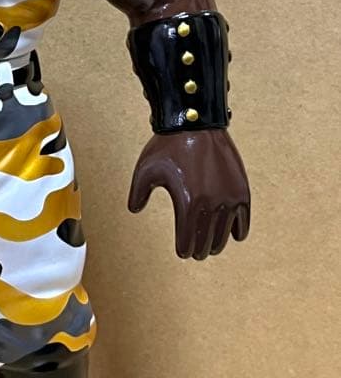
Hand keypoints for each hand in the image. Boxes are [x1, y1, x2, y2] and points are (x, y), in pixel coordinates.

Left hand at [127, 129, 249, 259]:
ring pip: (225, 234)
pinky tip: (233, 235)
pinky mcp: (241, 189)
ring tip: (211, 247)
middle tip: (196, 253)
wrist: (195, 124)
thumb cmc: (167, 146)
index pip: (187, 240)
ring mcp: (229, 197)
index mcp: (187, 203)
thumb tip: (134, 210)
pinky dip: (238, 230)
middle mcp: (210, 204)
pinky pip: (243, 219)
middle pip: (207, 241)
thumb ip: (137, 193)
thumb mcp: (145, 170)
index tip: (183, 253)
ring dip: (217, 243)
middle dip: (200, 250)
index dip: (184, 250)